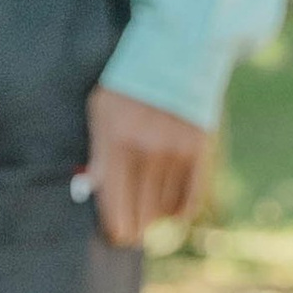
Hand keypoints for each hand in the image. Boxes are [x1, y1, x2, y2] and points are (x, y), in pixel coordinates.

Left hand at [81, 85, 210, 250]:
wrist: (179, 56)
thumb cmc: (130, 86)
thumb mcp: (100, 111)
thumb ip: (97, 153)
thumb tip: (91, 191)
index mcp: (117, 143)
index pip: (115, 206)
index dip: (115, 229)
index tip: (115, 236)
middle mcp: (148, 152)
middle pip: (140, 215)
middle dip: (133, 229)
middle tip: (130, 234)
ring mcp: (177, 153)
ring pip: (163, 211)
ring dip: (154, 218)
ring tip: (146, 215)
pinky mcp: (201, 153)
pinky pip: (190, 201)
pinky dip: (178, 212)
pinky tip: (169, 211)